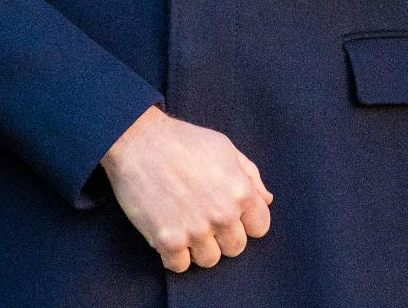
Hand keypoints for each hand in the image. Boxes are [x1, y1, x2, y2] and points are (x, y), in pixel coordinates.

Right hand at [101, 107, 272, 272]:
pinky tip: (172, 234)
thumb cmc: (186, 141)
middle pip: (236, 247)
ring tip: (189, 226)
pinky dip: (176, 255)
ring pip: (210, 260)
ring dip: (201, 247)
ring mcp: (195, 230)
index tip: (233, 214)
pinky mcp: (167, 240)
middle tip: (208, 219)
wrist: (140, 142)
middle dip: (225, 235)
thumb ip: (251, 176)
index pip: (260, 226)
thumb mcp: (227, 149)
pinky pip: (180, 266)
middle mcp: (222, 214)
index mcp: (240, 191)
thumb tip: (266, 200)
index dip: (247, 221)